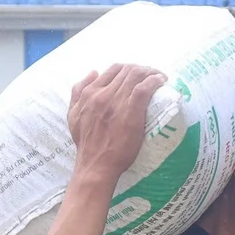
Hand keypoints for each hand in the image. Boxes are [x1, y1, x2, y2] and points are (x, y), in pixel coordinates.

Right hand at [66, 63, 165, 188]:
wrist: (95, 164)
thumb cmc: (85, 144)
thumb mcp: (73, 115)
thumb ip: (78, 92)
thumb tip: (93, 72)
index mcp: (89, 93)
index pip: (113, 70)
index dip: (128, 69)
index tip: (137, 75)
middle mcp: (102, 93)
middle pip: (127, 70)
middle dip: (142, 69)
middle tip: (152, 76)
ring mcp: (117, 101)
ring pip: (136, 75)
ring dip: (151, 72)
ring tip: (159, 77)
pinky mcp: (131, 110)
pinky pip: (144, 87)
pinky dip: (154, 80)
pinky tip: (160, 81)